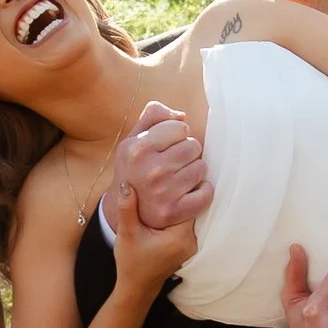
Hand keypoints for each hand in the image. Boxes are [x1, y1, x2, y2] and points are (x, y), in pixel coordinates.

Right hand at [110, 154, 196, 295]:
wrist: (137, 286)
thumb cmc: (130, 262)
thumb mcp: (126, 234)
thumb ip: (127, 209)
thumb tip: (126, 184)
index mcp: (179, 237)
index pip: (189, 203)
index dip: (184, 186)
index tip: (177, 170)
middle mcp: (190, 241)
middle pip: (194, 206)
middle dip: (186, 190)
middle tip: (179, 170)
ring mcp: (191, 244)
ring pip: (192, 213)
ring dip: (184, 200)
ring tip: (176, 181)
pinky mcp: (187, 245)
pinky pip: (188, 221)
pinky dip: (181, 210)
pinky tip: (171, 199)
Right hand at [117, 99, 210, 233]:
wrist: (121, 208)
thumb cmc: (134, 167)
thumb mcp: (133, 138)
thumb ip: (154, 116)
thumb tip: (181, 116)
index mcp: (137, 148)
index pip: (181, 127)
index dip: (177, 134)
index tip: (166, 145)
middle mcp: (150, 170)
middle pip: (194, 146)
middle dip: (187, 152)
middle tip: (173, 163)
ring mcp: (162, 192)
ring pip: (201, 167)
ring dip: (194, 171)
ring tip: (178, 177)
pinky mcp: (173, 211)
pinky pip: (206, 193)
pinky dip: (203, 191)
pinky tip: (189, 191)